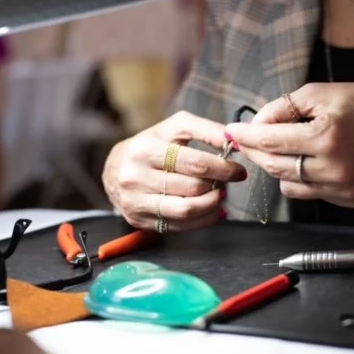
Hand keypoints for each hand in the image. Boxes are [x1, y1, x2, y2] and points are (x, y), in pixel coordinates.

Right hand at [103, 111, 247, 230]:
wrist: (114, 168)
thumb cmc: (152, 145)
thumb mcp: (175, 128)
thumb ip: (207, 130)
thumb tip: (236, 141)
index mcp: (145, 148)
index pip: (194, 162)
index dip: (223, 167)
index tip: (238, 170)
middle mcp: (136, 176)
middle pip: (193, 187)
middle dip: (220, 184)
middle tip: (231, 181)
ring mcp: (136, 201)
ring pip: (188, 209)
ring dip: (213, 204)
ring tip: (221, 195)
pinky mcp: (139, 220)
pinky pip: (180, 226)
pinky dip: (204, 220)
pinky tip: (213, 210)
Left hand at [224, 83, 353, 207]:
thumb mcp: (325, 93)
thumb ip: (285, 108)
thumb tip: (256, 125)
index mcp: (327, 136)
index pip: (270, 141)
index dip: (245, 136)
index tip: (231, 131)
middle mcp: (333, 167)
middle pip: (274, 166)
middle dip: (256, 152)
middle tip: (248, 139)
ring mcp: (341, 188)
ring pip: (286, 183)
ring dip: (276, 165)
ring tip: (284, 146)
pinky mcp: (347, 199)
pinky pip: (307, 191)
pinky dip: (298, 177)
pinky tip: (308, 160)